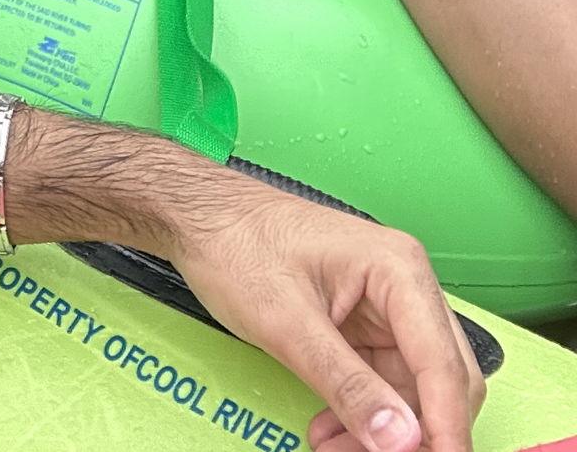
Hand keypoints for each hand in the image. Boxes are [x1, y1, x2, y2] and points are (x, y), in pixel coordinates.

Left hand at [166, 186, 482, 451]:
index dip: (447, 428)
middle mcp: (402, 285)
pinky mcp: (361, 322)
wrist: (195, 216)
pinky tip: (333, 431)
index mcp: (397, 268)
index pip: (443, 365)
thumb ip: (346, 383)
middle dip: (413, 432)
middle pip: (440, 381)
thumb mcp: (286, 322)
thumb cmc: (233, 241)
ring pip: (411, 389)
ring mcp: (383, 305)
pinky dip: (363, 412)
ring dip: (383, 430)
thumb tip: (401, 438)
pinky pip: (381, 381)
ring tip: (335, 448)